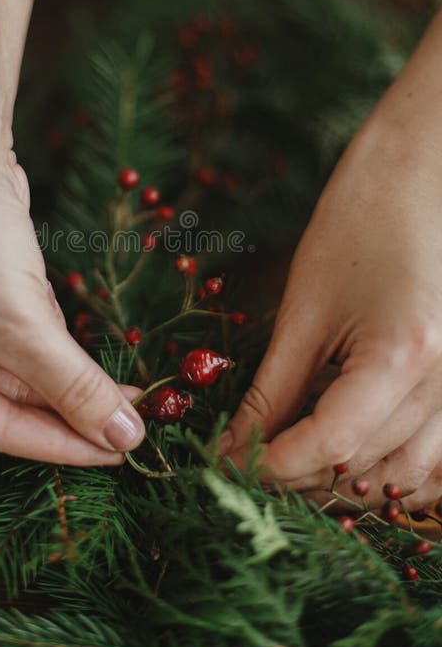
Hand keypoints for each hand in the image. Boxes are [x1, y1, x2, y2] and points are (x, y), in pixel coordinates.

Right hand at [0, 113, 144, 464]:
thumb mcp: (23, 324)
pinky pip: (17, 335)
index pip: (0, 435)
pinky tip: (80, 340)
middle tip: (136, 414)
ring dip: (67, 370)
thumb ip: (74, 387)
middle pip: (10, 404)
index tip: (125, 450)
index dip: (68, 444)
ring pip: (19, 369)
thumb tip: (123, 437)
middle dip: (74, 403)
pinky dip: (51, 337)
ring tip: (121, 384)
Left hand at [220, 47, 441, 511]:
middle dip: (299, 478)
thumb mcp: (307, 306)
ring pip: (409, 474)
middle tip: (246, 466)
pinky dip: (395, 467)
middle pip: (367, 469)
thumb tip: (239, 444)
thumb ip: (276, 386)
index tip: (226, 467)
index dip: (270, 467)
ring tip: (292, 462)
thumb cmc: (361, 217)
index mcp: (403, 358)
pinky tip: (355, 456)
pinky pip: (440, 454)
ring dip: (347, 481)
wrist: (429, 165)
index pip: (330, 447)